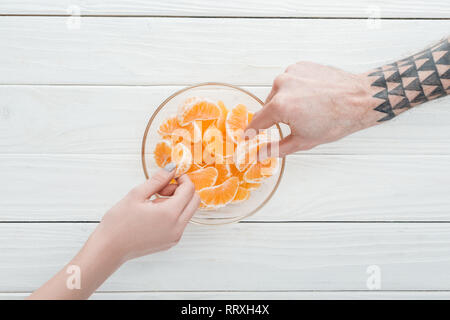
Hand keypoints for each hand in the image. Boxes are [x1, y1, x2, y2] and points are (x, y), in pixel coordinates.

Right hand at [94, 164, 199, 261]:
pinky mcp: (171, 242)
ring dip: (178, 202)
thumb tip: (172, 168)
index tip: (171, 176)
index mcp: (169, 214)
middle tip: (162, 189)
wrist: (109, 249)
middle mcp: (177, 227)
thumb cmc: (118, 223)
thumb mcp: (137, 194)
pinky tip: (154, 214)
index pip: (189, 190)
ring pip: (188, 212)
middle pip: (194, 201)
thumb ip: (158, 180)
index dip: (182, 179)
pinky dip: (173, 214)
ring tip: (153, 203)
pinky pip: (181, 223)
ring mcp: (175, 237)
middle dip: (183, 190)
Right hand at [246, 61, 378, 155]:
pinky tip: (311, 97)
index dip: (251, 131)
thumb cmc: (336, 120)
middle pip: (268, 106)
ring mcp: (291, 73)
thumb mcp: (303, 141)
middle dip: (276, 116)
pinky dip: (295, 89)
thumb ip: (276, 148)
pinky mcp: (301, 66)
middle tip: (295, 123)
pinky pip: (290, 81)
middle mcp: (282, 85)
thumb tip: (260, 154)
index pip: (256, 121)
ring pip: (279, 92)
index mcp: (280, 105)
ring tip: (308, 109)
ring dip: (286, 101)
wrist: (360, 99)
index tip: (247, 136)